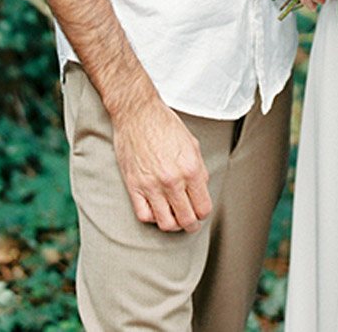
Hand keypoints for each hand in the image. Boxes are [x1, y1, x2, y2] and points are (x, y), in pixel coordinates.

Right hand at [111, 94, 212, 232]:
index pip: (203, 207)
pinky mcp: (134, 186)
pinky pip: (144, 215)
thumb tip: (201, 188)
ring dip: (173, 225)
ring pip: (166, 223)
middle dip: (191, 224)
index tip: (200, 212)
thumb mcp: (192, 143)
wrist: (137, 112)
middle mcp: (172, 180)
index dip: (203, 212)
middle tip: (190, 222)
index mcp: (191, 168)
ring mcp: (152, 185)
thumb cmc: (164, 123)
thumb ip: (199, 169)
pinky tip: (156, 210)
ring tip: (174, 219)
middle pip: (186, 219)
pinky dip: (152, 218)